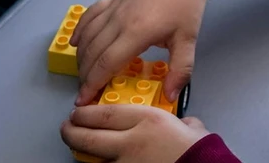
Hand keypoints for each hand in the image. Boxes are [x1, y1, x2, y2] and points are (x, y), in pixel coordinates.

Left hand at [61, 105, 208, 162]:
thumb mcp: (193, 129)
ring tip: (78, 146)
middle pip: (89, 135)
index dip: (85, 112)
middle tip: (67, 127)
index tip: (79, 111)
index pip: (104, 113)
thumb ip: (182, 122)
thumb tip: (183, 123)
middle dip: (72, 131)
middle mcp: (132, 141)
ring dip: (82, 151)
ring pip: (93, 157)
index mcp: (148, 120)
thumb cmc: (202, 153)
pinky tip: (99, 162)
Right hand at [71, 0, 222, 104]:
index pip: (106, 63)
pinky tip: (76, 43)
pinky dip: (80, 30)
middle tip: (84, 92)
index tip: (83, 100)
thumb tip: (170, 97)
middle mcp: (119, 19)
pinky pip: (89, 15)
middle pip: (92, 52)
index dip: (92, 84)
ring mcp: (114, 7)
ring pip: (88, 35)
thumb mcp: (189, 40)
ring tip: (83, 74)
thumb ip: (181, 70)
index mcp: (137, 32)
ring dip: (81, 56)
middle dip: (84, 75)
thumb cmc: (187, 5)